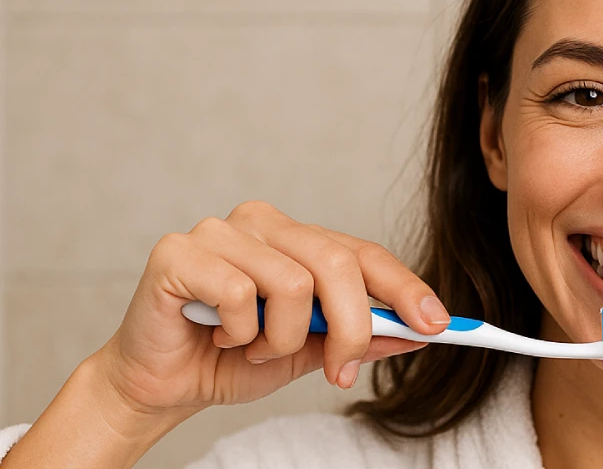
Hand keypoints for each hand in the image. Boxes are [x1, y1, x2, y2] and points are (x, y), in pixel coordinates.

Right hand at [93, 200, 450, 414]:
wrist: (161, 383)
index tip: (436, 323)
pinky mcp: (180, 251)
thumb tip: (418, 331)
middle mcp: (263, 223)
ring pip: (293, 283)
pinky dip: (238, 332)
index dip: (403, 287)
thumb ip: (360, 337)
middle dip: (352, 328)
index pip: (364, 253)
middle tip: (341, 371)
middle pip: (337, 264)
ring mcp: (221, 231)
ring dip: (281, 339)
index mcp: (298, 239)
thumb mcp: (310, 353)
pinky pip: (239, 294)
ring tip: (254, 348)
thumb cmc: (232, 358)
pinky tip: (219, 335)